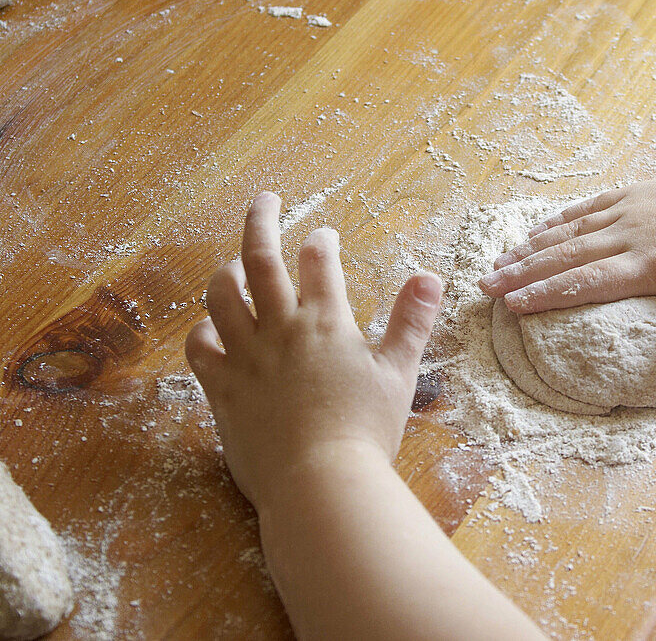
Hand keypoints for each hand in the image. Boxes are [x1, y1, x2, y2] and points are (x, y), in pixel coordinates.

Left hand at [185, 192, 441, 508]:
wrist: (320, 483)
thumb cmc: (365, 431)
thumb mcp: (399, 373)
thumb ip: (411, 321)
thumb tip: (430, 276)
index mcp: (325, 322)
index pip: (317, 260)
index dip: (322, 242)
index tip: (325, 236)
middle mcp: (279, 329)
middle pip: (260, 257)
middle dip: (262, 220)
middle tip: (266, 199)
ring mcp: (244, 357)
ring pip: (220, 294)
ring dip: (227, 270)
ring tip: (236, 263)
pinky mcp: (220, 388)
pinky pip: (198, 346)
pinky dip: (202, 329)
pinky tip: (211, 327)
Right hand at [479, 170, 655, 345]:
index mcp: (654, 262)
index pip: (588, 280)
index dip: (548, 293)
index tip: (512, 305)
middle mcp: (636, 233)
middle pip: (568, 255)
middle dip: (523, 272)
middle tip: (484, 286)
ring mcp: (635, 209)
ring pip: (572, 230)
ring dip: (532, 247)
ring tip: (497, 261)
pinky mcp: (640, 193)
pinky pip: (590, 207)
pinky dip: (560, 220)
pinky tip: (536, 230)